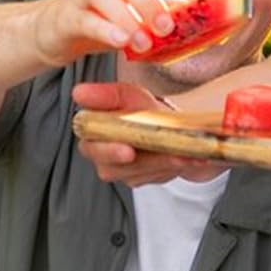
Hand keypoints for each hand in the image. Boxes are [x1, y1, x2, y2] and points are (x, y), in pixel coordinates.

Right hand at [32, 0, 198, 66]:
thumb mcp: (145, 11)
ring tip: (144, 43)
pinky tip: (121, 42)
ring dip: (127, 18)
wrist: (62, 29)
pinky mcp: (69, 16)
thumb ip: (172, 10)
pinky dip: (105, 29)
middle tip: (167, 27)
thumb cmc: (114, 15)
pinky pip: (86, 18)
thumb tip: (207, 16)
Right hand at [72, 79, 225, 185]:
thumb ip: (106, 96)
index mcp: (96, 134)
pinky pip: (158, 175)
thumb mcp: (130, 96)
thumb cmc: (148, 111)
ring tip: (185, 151)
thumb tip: (79, 92)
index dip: (108, 150)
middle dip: (142, 161)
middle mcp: (105, 156)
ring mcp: (124, 171)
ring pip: (140, 172)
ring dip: (165, 160)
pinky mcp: (144, 178)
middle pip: (114, 167)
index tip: (128, 149)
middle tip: (164, 153)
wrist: (177, 128)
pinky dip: (177, 164)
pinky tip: (192, 157)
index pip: (92, 146)